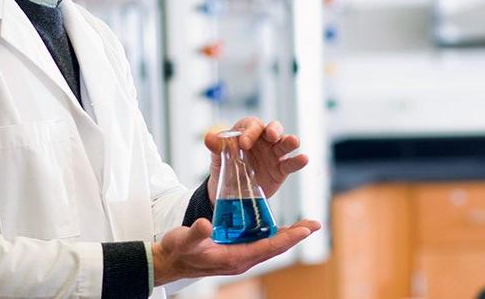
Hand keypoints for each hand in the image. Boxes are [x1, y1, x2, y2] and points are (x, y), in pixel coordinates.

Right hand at [151, 217, 320, 284]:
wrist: (169, 261)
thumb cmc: (177, 251)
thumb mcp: (184, 240)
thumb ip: (196, 233)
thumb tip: (206, 223)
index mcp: (234, 258)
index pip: (268, 247)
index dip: (288, 237)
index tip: (306, 229)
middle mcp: (241, 259)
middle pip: (275, 247)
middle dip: (295, 235)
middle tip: (315, 224)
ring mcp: (240, 256)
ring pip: (270, 245)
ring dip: (288, 235)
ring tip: (306, 225)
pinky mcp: (236, 251)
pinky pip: (261, 243)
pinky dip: (274, 235)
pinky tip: (282, 227)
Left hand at [204, 117, 308, 199]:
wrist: (229, 191)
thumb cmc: (224, 167)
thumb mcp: (218, 157)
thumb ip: (216, 147)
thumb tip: (208, 137)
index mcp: (247, 132)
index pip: (252, 125)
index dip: (250, 131)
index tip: (243, 143)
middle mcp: (263, 140)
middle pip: (273, 129)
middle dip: (274, 130)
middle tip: (270, 135)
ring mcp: (273, 154)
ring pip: (285, 144)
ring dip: (289, 141)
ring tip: (293, 141)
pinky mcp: (281, 170)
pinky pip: (290, 164)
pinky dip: (298, 161)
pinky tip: (304, 159)